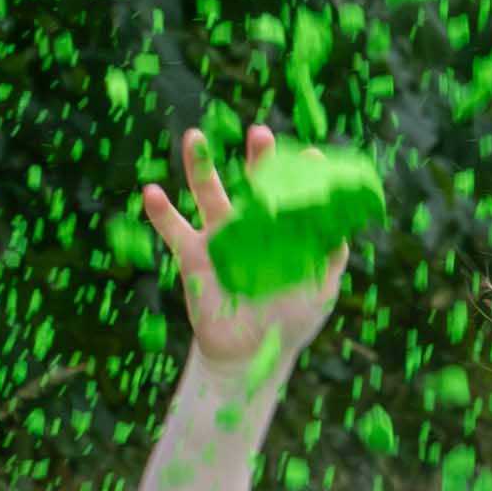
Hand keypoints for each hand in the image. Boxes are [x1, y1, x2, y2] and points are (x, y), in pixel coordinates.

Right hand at [137, 123, 346, 374]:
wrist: (248, 357)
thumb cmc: (288, 323)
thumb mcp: (319, 292)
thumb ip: (330, 259)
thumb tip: (340, 228)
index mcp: (284, 232)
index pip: (295, 194)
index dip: (302, 175)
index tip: (312, 155)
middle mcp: (252, 227)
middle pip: (254, 184)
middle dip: (258, 159)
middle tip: (261, 133)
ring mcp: (220, 238)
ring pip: (208, 194)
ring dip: (199, 165)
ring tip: (194, 136)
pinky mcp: (192, 257)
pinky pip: (173, 231)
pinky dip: (161, 212)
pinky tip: (151, 192)